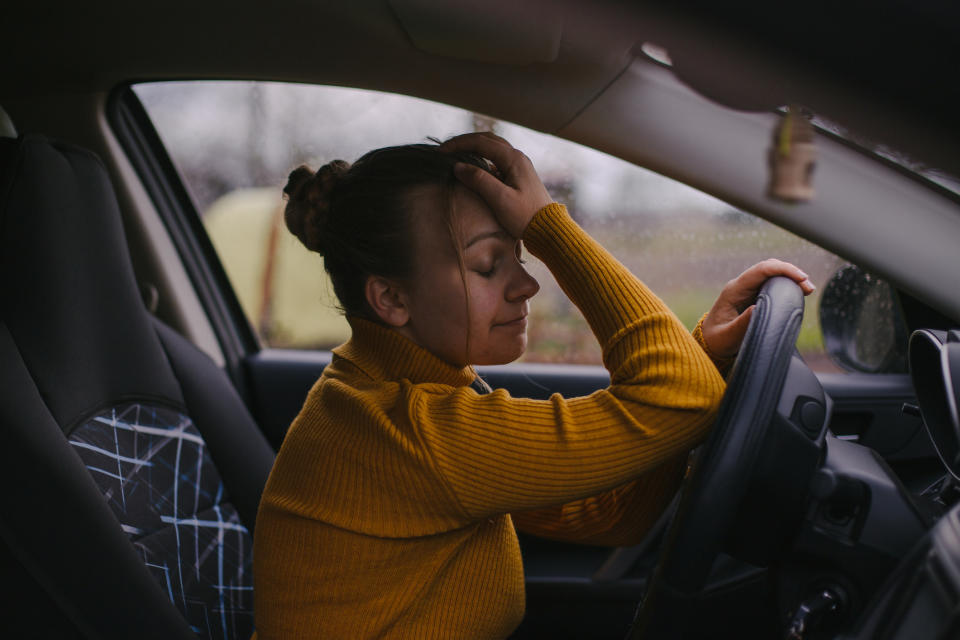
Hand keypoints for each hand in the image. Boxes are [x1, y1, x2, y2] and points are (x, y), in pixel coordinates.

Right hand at [440, 132, 551, 237]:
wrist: (547, 228)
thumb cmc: (525, 216)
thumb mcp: (500, 199)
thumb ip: (479, 180)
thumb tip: (457, 166)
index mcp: (513, 159)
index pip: (480, 142)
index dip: (458, 144)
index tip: (441, 151)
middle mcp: (517, 157)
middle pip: (487, 140)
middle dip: (464, 142)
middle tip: (445, 149)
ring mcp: (519, 165)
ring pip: (492, 148)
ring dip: (473, 147)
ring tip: (455, 154)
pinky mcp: (518, 175)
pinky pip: (496, 159)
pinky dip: (481, 157)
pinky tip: (472, 166)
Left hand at [701, 259, 815, 357]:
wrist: (711, 343)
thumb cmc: (717, 340)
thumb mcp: (727, 336)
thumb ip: (741, 324)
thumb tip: (757, 308)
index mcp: (734, 291)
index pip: (760, 270)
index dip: (782, 269)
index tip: (801, 278)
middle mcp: (741, 286)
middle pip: (768, 268)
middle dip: (790, 272)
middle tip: (809, 287)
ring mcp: (748, 290)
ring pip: (772, 274)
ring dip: (790, 278)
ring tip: (807, 290)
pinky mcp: (755, 296)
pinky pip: (772, 285)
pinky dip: (787, 286)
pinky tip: (798, 293)